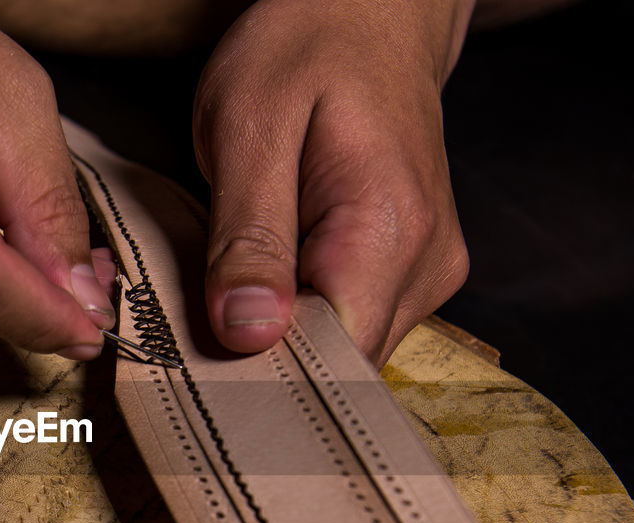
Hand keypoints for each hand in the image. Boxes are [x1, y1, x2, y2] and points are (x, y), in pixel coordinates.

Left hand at [193, 0, 472, 364]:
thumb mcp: (249, 126)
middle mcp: (426, 266)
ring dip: (285, 334)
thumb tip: (247, 334)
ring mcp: (427, 273)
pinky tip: (275, 275)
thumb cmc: (308, 49)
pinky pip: (352, 323)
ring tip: (244, 277)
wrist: (373, 11)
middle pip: (339, 365)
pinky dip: (304, 315)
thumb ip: (249, 237)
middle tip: (208, 310)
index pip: (333, 362)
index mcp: (389, 232)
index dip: (264, 374)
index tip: (205, 358)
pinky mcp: (413, 272)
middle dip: (267, 354)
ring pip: (344, 351)